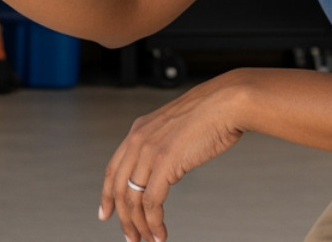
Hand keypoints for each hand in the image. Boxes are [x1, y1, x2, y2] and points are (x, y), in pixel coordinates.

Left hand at [99, 72, 247, 241]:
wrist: (226, 102)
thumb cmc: (210, 114)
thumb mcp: (175, 127)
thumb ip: (163, 145)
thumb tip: (165, 168)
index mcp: (138, 130)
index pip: (113, 169)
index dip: (107, 195)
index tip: (105, 213)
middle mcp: (138, 140)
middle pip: (119, 188)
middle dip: (123, 218)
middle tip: (130, 237)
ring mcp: (149, 151)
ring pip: (132, 199)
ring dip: (139, 225)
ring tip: (147, 240)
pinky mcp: (165, 164)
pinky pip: (152, 202)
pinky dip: (154, 222)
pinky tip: (160, 233)